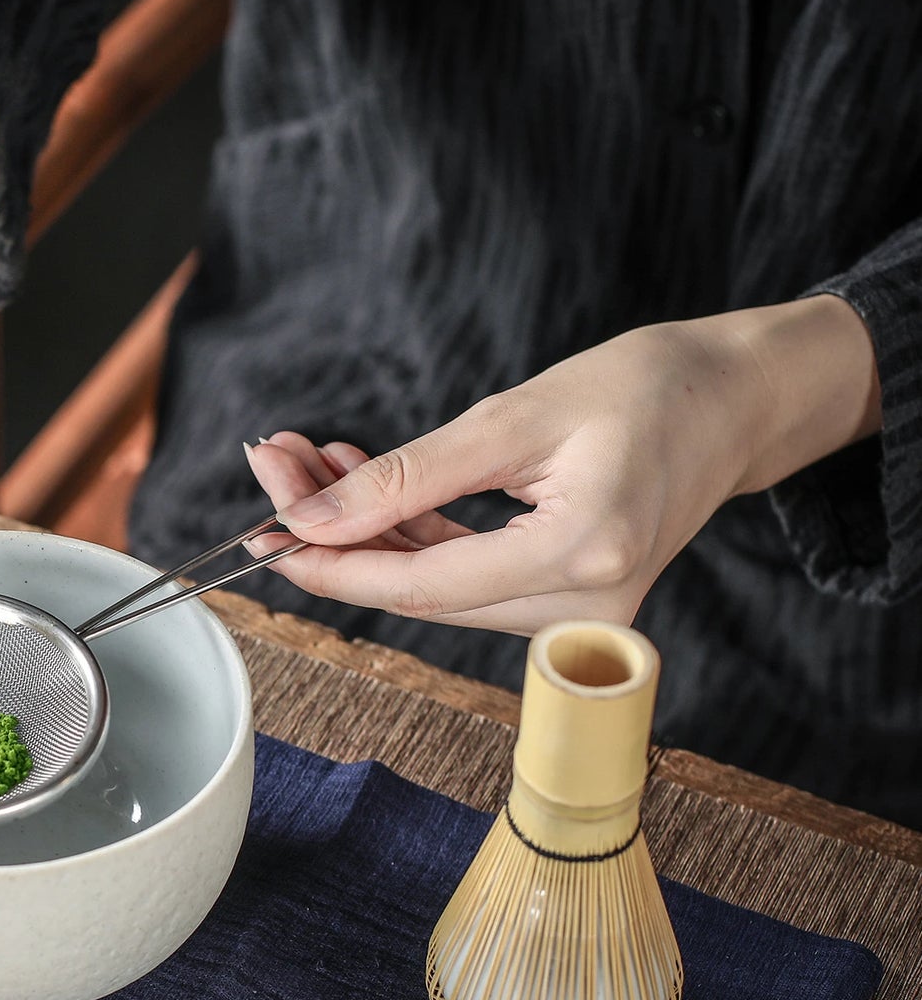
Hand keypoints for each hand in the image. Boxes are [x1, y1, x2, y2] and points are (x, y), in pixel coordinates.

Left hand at [246, 298, 881, 634]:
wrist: (736, 400)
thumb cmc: (650, 386)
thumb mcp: (517, 415)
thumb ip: (411, 477)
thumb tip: (315, 519)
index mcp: (582, 555)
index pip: (423, 583)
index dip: (333, 565)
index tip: (263, 535)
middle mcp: (583, 607)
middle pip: (420, 590)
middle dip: (337, 534)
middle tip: (276, 469)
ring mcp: (579, 614)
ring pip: (436, 586)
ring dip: (369, 530)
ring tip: (314, 462)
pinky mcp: (568, 600)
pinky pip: (468, 577)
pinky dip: (414, 534)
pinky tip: (368, 485)